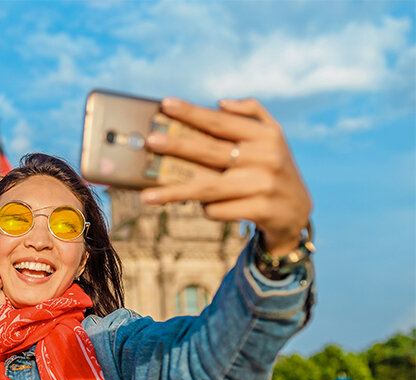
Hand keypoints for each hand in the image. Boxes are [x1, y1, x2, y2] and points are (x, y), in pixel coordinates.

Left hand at [140, 97, 311, 256]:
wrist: (297, 211)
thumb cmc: (272, 168)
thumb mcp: (272, 137)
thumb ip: (251, 113)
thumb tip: (220, 103)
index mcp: (266, 135)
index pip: (220, 122)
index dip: (192, 113)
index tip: (165, 105)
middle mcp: (266, 157)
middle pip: (210, 151)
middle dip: (177, 146)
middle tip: (150, 141)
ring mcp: (263, 185)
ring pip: (207, 188)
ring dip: (174, 192)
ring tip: (147, 196)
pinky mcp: (260, 210)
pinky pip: (217, 210)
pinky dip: (206, 209)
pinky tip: (205, 207)